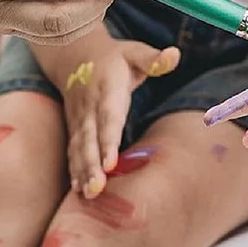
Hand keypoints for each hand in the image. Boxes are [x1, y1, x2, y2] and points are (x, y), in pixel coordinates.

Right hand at [48, 32, 177, 195]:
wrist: (73, 54)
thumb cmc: (115, 57)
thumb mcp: (135, 52)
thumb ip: (154, 58)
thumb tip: (174, 54)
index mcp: (107, 90)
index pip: (108, 118)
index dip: (108, 141)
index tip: (110, 163)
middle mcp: (89, 108)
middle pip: (90, 139)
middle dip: (92, 164)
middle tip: (98, 188)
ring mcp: (79, 119)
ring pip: (79, 148)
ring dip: (82, 171)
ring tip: (89, 194)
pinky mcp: (74, 128)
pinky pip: (73, 151)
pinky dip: (74, 170)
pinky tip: (79, 191)